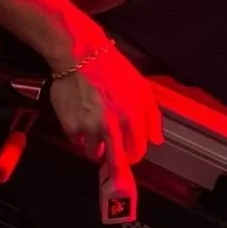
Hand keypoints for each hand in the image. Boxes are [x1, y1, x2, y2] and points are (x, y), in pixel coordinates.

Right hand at [48, 42, 164, 196]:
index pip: (137, 152)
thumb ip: (151, 117)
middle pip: (115, 163)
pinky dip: (80, 134)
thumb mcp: (141, 88)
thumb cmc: (114, 70)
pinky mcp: (69, 127)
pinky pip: (77, 140)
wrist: (80, 57)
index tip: (132, 152)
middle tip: (118, 170)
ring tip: (96, 128)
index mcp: (131, 117)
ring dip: (97, 146)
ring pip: (94, 152)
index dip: (135, 153)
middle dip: (118, 168)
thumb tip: (156, 141)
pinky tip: (82, 117)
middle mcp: (110, 127)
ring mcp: (88, 129)